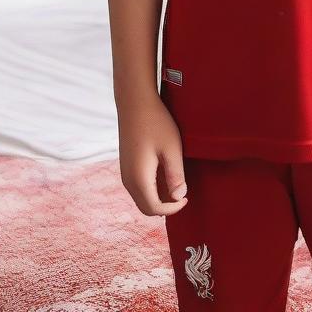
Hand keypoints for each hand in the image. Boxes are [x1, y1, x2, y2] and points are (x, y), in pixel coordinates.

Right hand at [117, 95, 188, 216]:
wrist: (134, 102)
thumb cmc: (156, 123)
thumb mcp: (172, 149)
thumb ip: (176, 176)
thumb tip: (179, 197)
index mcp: (139, 179)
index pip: (155, 209)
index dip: (172, 209)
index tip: (186, 198)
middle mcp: (128, 180)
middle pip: (146, 208)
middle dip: (164, 207)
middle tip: (181, 193)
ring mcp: (125, 172)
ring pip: (141, 198)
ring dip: (158, 197)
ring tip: (175, 181)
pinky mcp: (125, 165)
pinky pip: (138, 186)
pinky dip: (151, 188)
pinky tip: (164, 172)